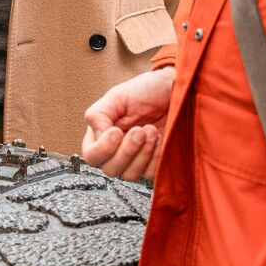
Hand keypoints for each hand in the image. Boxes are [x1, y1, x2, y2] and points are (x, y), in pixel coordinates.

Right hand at [81, 67, 175, 181]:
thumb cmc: (145, 91)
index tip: (117, 131)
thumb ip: (98, 116)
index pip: (91, 156)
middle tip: (140, 130)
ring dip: (143, 153)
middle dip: (127, 151)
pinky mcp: (153, 163)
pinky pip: (150, 174)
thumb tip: (99, 138)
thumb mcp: (117, 97)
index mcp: (100, 133)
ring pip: (130, 175)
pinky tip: (159, 138)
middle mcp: (114, 150)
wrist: (174, 91)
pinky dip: (156, 156)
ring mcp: (134, 159)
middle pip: (110, 169)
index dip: (103, 149)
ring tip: (151, 130)